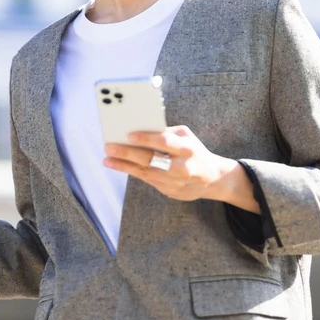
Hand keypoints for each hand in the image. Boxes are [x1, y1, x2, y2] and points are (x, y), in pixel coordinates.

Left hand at [103, 125, 241, 203]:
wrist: (212, 179)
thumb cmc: (194, 151)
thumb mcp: (186, 136)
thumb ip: (166, 132)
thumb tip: (140, 127)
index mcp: (187, 148)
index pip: (164, 142)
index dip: (146, 138)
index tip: (128, 134)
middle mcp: (181, 167)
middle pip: (151, 159)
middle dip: (127, 153)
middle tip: (109, 146)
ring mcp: (175, 182)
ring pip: (145, 172)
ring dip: (123, 165)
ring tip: (107, 158)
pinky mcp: (169, 191)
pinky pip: (147, 180)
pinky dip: (131, 171)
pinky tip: (117, 165)